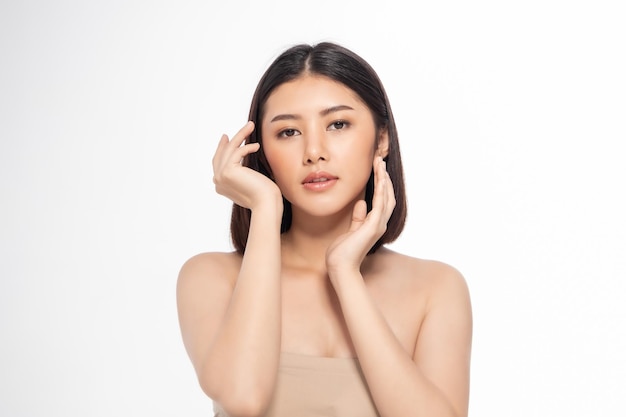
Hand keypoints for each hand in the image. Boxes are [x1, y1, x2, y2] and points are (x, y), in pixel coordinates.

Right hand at [212, 121, 281, 211]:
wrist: (266, 204)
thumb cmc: (264, 196)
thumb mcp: (251, 182)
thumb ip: (243, 174)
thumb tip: (243, 165)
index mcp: (221, 186)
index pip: (219, 163)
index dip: (223, 149)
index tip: (228, 139)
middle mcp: (218, 182)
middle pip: (221, 155)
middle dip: (228, 141)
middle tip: (234, 129)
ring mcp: (221, 177)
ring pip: (230, 150)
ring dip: (241, 135)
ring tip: (251, 126)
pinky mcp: (228, 171)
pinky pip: (237, 152)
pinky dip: (248, 147)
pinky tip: (257, 146)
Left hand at [325, 156, 395, 278]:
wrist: (340, 267)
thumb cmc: (342, 252)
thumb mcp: (350, 230)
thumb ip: (358, 217)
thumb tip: (361, 203)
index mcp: (374, 224)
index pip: (382, 200)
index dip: (381, 184)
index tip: (376, 168)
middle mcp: (380, 224)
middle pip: (388, 196)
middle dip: (384, 177)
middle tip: (380, 160)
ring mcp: (378, 225)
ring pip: (387, 197)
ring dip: (384, 179)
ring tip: (380, 163)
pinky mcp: (373, 226)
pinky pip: (380, 204)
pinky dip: (382, 190)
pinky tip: (380, 177)